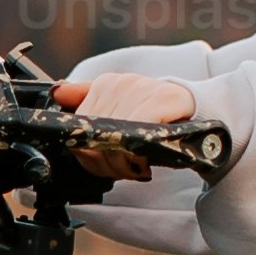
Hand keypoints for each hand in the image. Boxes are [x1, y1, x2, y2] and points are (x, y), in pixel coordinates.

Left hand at [57, 70, 191, 180]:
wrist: (197, 110)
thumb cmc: (156, 115)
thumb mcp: (121, 108)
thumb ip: (87, 99)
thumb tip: (57, 94)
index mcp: (106, 84)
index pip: (79, 126)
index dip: (87, 153)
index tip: (103, 165)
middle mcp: (120, 83)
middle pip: (93, 136)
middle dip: (104, 163)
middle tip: (121, 171)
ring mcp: (140, 89)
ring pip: (111, 139)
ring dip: (120, 164)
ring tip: (134, 168)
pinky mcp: (160, 101)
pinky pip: (133, 135)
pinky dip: (134, 155)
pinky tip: (143, 162)